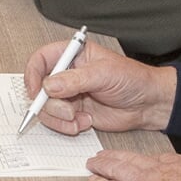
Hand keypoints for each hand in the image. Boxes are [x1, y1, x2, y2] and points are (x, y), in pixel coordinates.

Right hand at [22, 42, 176, 134]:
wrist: (148, 104)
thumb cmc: (132, 79)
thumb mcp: (104, 74)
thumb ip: (74, 79)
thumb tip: (48, 85)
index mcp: (72, 55)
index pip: (40, 59)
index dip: (32, 74)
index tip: (35, 91)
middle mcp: (67, 74)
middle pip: (39, 88)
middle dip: (49, 104)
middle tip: (67, 110)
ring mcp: (69, 95)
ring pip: (46, 108)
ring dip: (59, 118)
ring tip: (77, 118)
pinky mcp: (74, 112)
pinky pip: (58, 121)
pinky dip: (67, 126)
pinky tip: (85, 122)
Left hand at [84, 150, 180, 180]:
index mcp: (179, 165)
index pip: (156, 159)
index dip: (144, 161)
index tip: (139, 162)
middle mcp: (158, 168)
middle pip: (131, 158)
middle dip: (117, 156)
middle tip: (105, 155)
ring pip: (116, 168)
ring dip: (103, 165)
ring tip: (93, 164)